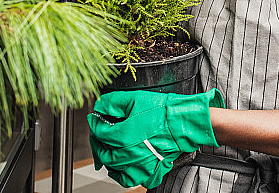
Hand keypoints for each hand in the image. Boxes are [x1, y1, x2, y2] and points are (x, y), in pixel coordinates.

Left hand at [87, 88, 223, 187]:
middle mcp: (128, 154)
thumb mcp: (135, 99)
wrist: (183, 122)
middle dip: (97, 143)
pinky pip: (130, 180)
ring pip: (114, 169)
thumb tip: (100, 106)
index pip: (99, 132)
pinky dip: (122, 176)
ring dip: (107, 160)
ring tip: (107, 152)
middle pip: (103, 153)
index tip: (95, 118)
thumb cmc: (163, 111)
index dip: (95, 123)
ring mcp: (139, 165)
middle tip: (98, 135)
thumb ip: (114, 102)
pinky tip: (121, 168)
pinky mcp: (150, 170)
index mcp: (122, 136)